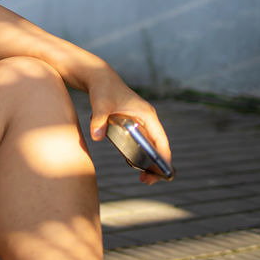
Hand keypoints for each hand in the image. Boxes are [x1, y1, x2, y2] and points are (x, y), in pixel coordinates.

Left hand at [88, 70, 171, 184]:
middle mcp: (148, 119)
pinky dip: (141, 154)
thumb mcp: (100, 104)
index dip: (163, 157)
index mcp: (147, 114)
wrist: (99, 78)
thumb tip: (96, 137)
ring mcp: (141, 122)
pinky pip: (142, 143)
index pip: (161, 139)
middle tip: (147, 181)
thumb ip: (99, 120)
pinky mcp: (133, 124)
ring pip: (151, 146)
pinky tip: (134, 165)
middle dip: (157, 165)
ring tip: (144, 179)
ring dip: (150, 161)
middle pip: (158, 146)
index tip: (162, 172)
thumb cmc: (103, 89)